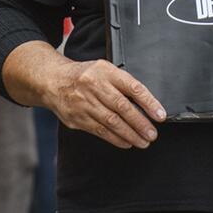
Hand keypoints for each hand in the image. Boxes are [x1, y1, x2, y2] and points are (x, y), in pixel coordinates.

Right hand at [46, 59, 165, 149]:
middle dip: (140, 123)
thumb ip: (122, 84)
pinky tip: (126, 142)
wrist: (53, 81)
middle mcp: (94, 86)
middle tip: (152, 133)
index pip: (132, 87)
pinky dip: (116, 138)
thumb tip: (146, 104)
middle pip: (122, 107)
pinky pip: (100, 131)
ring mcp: (84, 103)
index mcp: (105, 71)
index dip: (148, 102)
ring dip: (130, 134)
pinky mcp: (77, 118)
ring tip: (143, 141)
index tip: (159, 115)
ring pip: (112, 122)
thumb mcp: (104, 70)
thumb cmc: (84, 76)